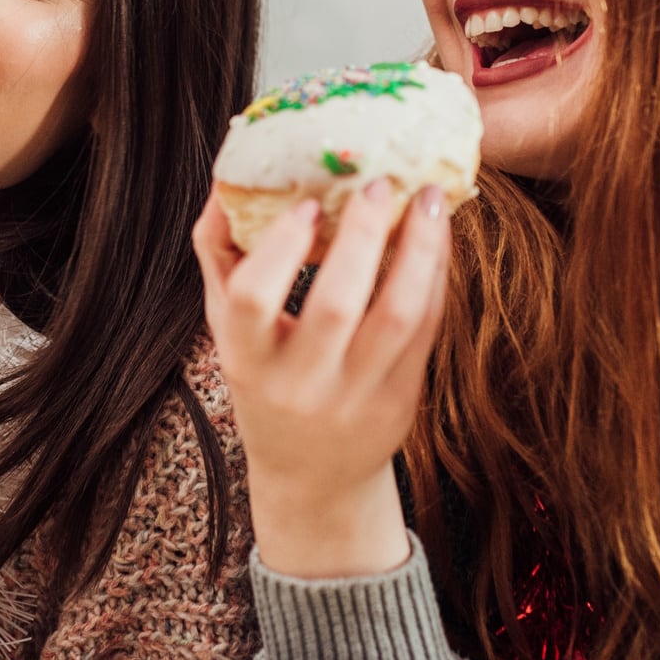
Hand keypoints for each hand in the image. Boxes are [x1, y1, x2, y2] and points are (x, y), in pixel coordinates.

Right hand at [193, 181, 450, 577]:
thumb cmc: (266, 385)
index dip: (280, 248)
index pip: (251, 301)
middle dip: (361, 236)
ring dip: (418, 249)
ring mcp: (356, 396)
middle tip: (377, 183)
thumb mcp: (229, 333)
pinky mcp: (402, 399)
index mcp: (247, 362)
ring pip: (397, 315)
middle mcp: (301, 385)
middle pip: (335, 305)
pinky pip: (427, 328)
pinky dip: (435, 275)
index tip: (307, 205)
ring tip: (425, 198)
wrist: (314, 476)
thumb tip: (226, 182)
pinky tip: (437, 237)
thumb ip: (221, 259)